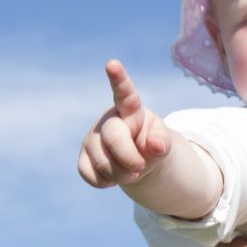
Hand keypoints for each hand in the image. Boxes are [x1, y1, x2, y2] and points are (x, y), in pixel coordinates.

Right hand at [78, 60, 171, 188]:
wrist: (138, 163)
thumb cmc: (151, 146)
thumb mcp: (163, 144)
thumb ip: (163, 143)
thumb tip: (157, 145)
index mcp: (130, 110)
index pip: (125, 93)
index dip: (119, 79)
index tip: (112, 63)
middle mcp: (108, 121)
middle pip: (114, 138)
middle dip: (130, 159)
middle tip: (141, 169)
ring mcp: (92, 139)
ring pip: (102, 162)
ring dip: (122, 175)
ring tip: (132, 172)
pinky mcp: (83, 158)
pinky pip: (90, 175)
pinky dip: (107, 182)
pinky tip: (114, 175)